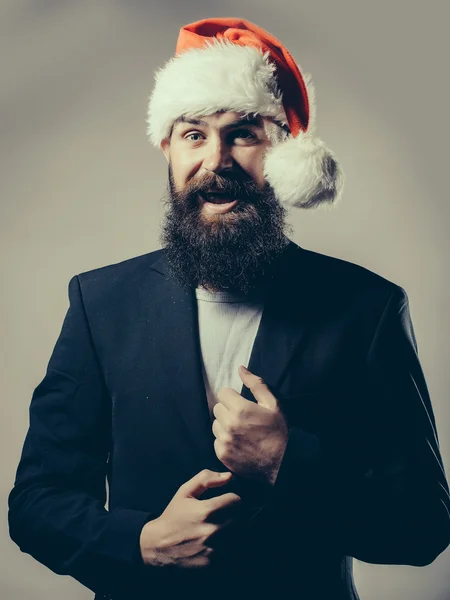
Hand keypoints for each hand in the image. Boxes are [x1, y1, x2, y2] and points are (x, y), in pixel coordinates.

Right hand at [139, 469, 240, 567]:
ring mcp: (214, 550)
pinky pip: (232, 552)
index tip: (225, 502)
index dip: (232, 499)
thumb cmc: (173, 515)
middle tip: (224, 515)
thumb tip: (229, 476)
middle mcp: (213, 531)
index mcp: (207, 510)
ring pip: (239, 535)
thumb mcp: (185, 491)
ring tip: (222, 528)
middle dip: (235, 514)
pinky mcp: (214, 564)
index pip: (237, 501)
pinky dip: (229, 546)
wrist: (158, 546)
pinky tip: (218, 543)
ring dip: (234, 530)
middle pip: (241, 518)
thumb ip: (206, 478)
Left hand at [212, 365, 288, 485]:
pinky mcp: (222, 455)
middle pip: (218, 408)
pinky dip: (224, 440)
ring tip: (241, 430)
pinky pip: (216, 441)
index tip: (242, 403)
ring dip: (224, 424)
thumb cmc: (279, 431)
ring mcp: (224, 441)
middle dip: (228, 409)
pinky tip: (239, 443)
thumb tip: (240, 368)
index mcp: (240, 409)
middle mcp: (229, 424)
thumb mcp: (273, 403)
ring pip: (215, 424)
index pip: (223, 393)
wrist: (282, 463)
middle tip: (243, 417)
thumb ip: (255, 384)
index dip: (233, 396)